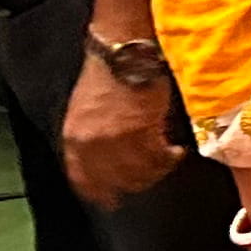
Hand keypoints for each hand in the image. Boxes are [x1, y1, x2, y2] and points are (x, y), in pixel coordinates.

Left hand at [59, 62, 184, 206]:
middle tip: (151, 177)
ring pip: (139, 171)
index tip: (111, 200)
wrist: (124, 49)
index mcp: (74, 138)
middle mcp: (92, 143)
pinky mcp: (142, 130)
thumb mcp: (87, 111)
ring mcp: (117, 138)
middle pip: (115, 180)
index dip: (99, 193)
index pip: (82, 178)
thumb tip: (115, 161)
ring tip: (168, 160)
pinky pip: (159, 156)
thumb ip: (95, 138)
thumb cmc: (108, 74)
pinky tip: (177, 151)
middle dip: (134, 183)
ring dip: (156, 170)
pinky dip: (170, 157)